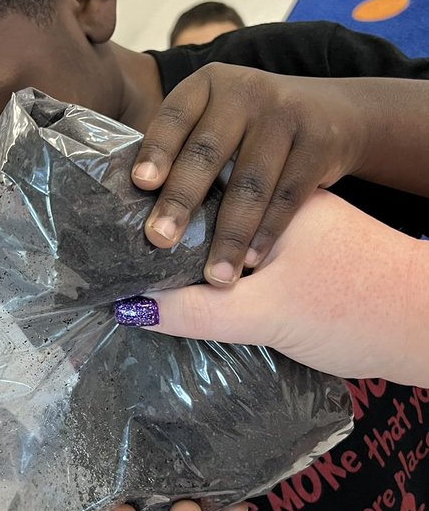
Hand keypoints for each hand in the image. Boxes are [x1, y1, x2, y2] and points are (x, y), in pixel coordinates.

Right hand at [115, 190, 427, 386]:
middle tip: (117, 245)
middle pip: (203, 199)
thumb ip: (196, 311)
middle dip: (163, 219)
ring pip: (222, 222)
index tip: (112, 226)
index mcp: (272, 192)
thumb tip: (129, 307)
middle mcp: (280, 199)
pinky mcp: (301, 254)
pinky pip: (240, 245)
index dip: (154, 200)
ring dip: (186, 241)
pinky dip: (212, 259)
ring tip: (139, 265)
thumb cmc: (353, 309)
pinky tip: (191, 286)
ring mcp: (292, 225)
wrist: (426, 328)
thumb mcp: (264, 315)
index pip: (197, 182)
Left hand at [132, 64, 364, 284]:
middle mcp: (245, 93)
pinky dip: (267, 233)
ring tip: (212, 275)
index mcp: (207, 86)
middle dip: (181, 200)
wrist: (336, 114)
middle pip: (207, 151)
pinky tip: (250, 262)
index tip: (141, 184)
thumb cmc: (252, 128)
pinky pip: (287, 196)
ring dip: (229, 234)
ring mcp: (285, 114)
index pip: (174, 116)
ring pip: (250, 182)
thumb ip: (182, 146)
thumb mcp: (217, 117)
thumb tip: (123, 204)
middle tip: (159, 240)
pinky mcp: (319, 142)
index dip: (157, 149)